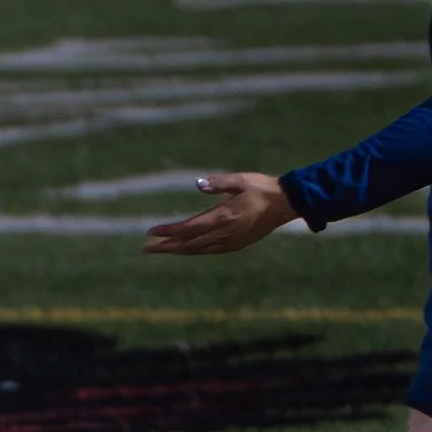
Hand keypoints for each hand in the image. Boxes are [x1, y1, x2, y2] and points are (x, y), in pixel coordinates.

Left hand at [143, 171, 297, 255]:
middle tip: (146, 248)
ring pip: (198, 250)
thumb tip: (198, 184)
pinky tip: (186, 249)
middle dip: (166, 246)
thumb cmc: (261, 187)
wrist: (286, 204)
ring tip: (161, 249)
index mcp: (223, 217)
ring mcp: (231, 242)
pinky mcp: (237, 245)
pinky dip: (194, 251)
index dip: (168, 231)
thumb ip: (218, 183)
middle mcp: (225, 233)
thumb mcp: (240, 180)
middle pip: (189, 244)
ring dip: (178, 250)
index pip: (188, 228)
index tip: (150, 232)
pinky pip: (210, 251)